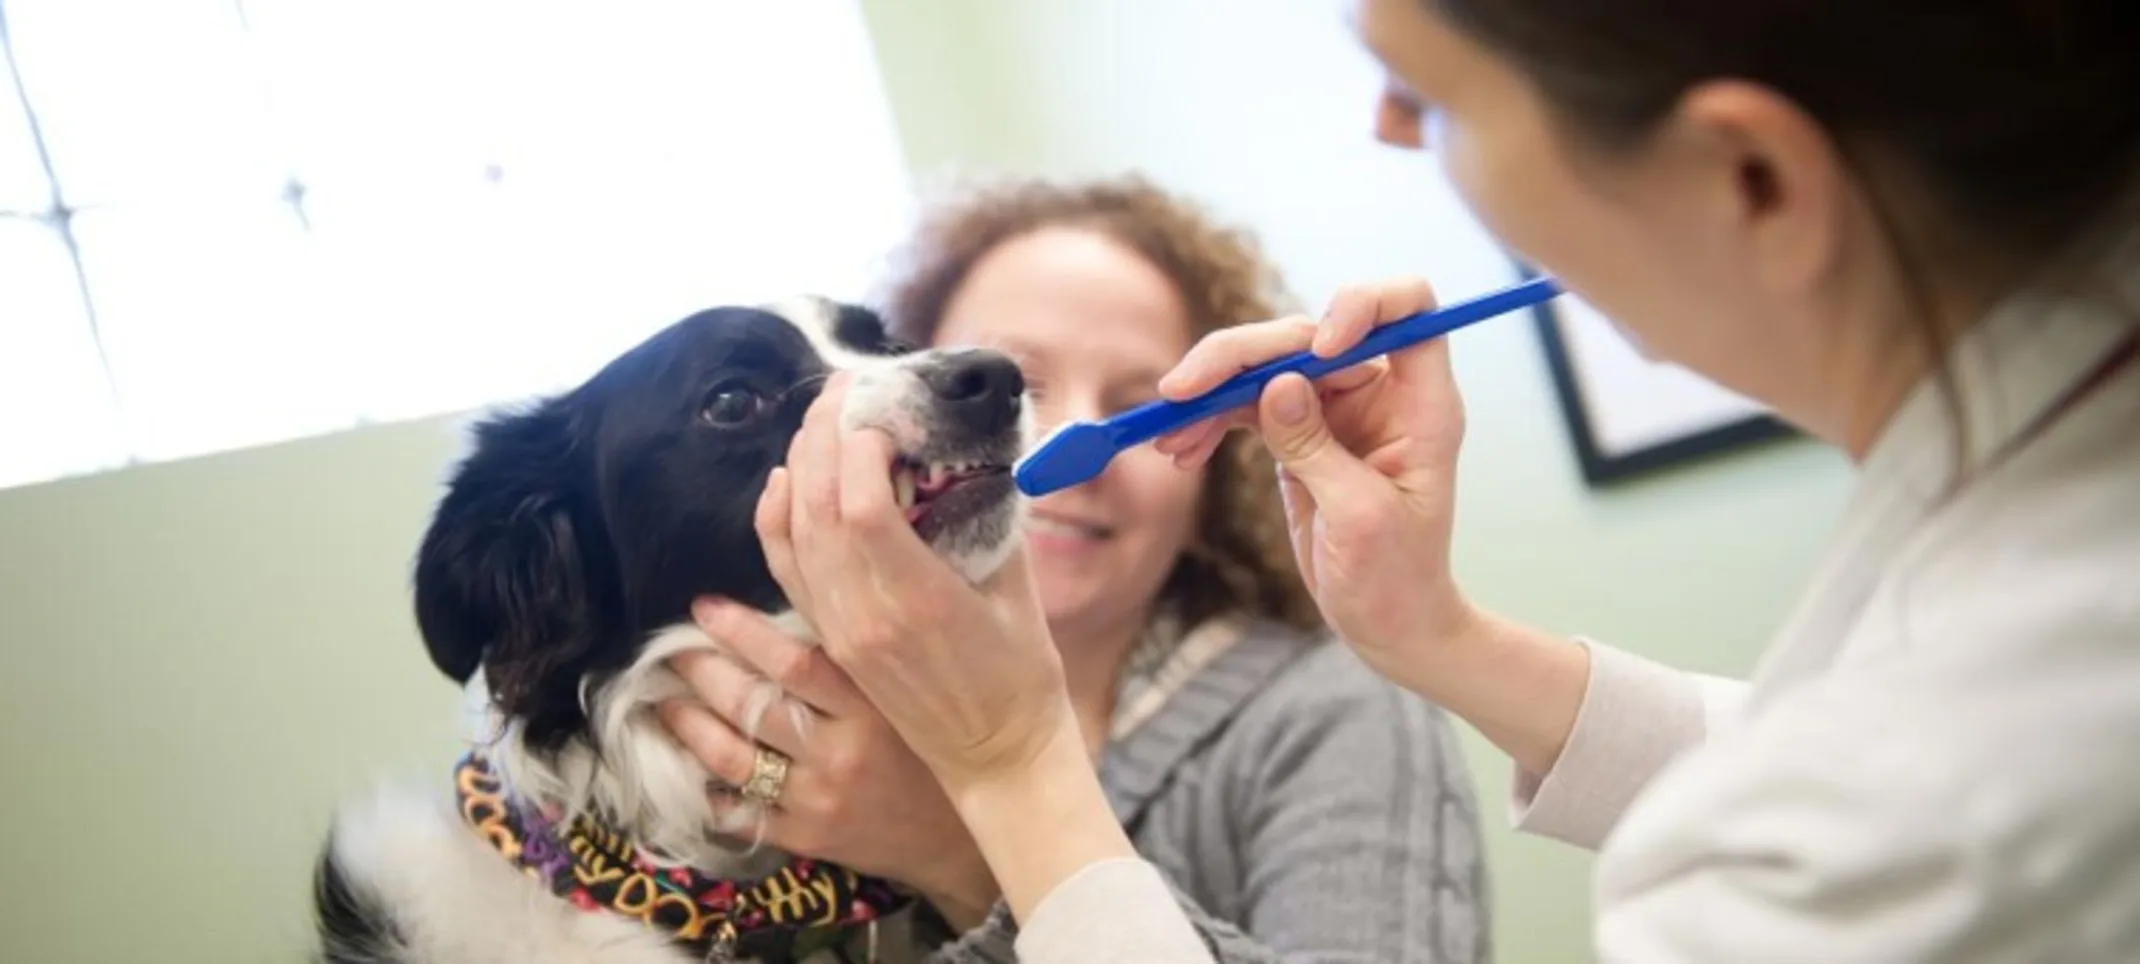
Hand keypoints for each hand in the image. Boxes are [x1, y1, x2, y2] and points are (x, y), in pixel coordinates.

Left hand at [657, 600, 1000, 927]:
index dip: (741, 632)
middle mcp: (840, 751)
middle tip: (673, 651)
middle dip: (701, 673)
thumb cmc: (933, 750)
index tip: (705, 608)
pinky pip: (740, 813)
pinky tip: (688, 772)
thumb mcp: (913, 693)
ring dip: (688, 728)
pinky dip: (707, 792)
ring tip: (665, 705)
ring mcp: (818, 798)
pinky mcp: (806, 837)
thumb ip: (865, 652)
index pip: (794, 661)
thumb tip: (812, 596)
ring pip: (732, 759)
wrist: (957, 839)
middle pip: (751, 705)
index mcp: (871, 706)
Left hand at [759, 372, 1149, 928]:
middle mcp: (867, 618)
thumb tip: (964, 450)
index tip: (878, 410)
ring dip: (796, 467)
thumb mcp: (1018, 586)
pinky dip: (776, 519)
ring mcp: (843, 635)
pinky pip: (786, 572)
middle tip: (842, 391)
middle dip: (822, 437)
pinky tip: (783, 481)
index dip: (857, 446)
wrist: (1000, 756)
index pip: (861, 506)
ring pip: (792, 536)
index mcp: (919, 602)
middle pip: (816, 509)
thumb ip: (986, 516)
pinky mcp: (833, 644)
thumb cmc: (1022, 673)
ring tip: (818, 420)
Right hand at [1152, 277, 1478, 675]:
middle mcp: (1379, 391)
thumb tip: (1276, 386)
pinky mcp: (1298, 432)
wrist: (1389, 624)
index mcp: (1420, 402)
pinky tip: (1181, 448)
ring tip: (1169, 429)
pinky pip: (1247, 404)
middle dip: (1244, 355)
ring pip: (1268, 365)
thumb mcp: (1361, 517)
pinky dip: (1210, 420)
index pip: (1405, 308)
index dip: (1361, 307)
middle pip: (1308, 334)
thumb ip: (1317, 448)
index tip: (1318, 347)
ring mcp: (1335, 409)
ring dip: (1213, 389)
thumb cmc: (1397, 579)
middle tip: (1184, 391)